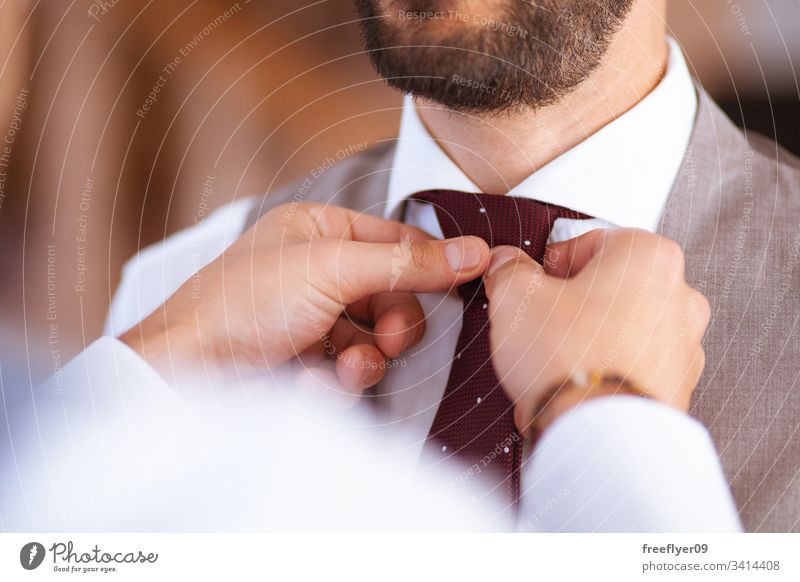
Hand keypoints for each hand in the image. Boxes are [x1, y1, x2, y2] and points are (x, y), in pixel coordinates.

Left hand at [121, 203, 489, 391]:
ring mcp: (312, 316)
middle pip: (391, 294)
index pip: (396, 240)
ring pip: (375, 339)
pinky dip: (339, 380)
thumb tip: (468, 251)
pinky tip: (313, 380)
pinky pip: (350, 369)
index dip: (430, 262)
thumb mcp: (331, 269)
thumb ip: (406, 263)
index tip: (466, 277)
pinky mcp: (306, 359)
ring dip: (366, 358)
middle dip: (392, 323)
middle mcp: (316, 270)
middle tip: (385, 336)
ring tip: (343, 366)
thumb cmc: (236, 305)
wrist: (186, 373)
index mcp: (318, 229)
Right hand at [483, 229, 710, 434]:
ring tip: (552, 364)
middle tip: (541, 325)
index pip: (588, 243)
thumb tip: (507, 265)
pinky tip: (572, 388)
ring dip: (587, 341)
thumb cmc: (570, 359)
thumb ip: (510, 269)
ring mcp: (684, 345)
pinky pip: (631, 368)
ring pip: (620, 330)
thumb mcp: (517, 296)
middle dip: (571, 306)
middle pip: (608, 288)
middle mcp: (679, 296)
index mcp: (649, 257)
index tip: (532, 285)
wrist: (600, 435)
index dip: (550, 266)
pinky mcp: (677, 387)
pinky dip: (603, 374)